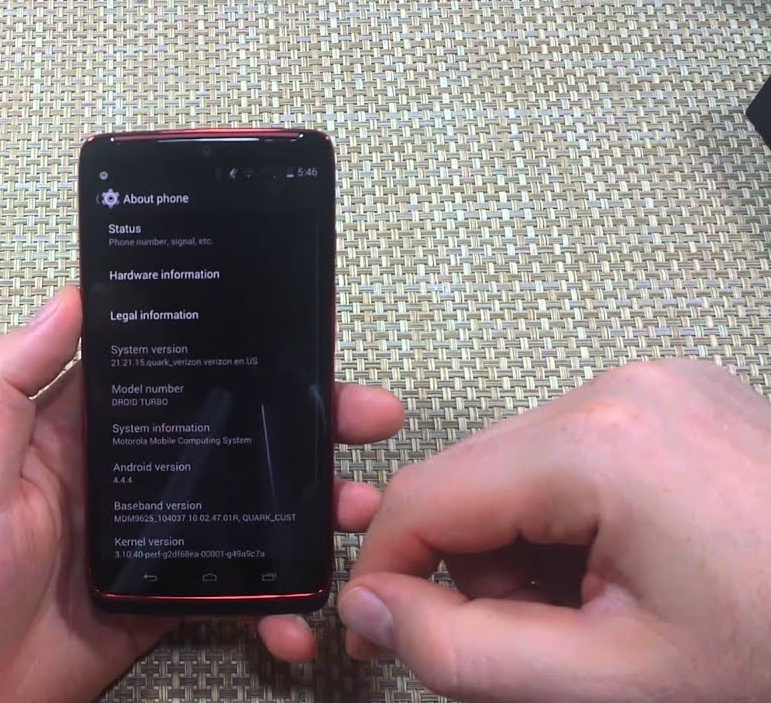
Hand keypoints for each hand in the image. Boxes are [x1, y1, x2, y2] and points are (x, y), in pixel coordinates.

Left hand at [0, 285, 405, 702]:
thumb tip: (64, 299)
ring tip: (356, 504)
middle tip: (361, 415)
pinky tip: (294, 618)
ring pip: (238, 508)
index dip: (228, 348)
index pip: (160, 370)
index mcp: (69, 432)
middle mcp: (112, 478)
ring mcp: (137, 541)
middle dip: (294, 423)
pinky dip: (266, 604)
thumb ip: (6, 384)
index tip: (294, 336)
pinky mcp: (150, 601)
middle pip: (220, 434)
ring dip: (299, 505)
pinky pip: (224, 591)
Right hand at [337, 359, 770, 701]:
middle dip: (477, 571)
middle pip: (474, 479)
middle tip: (533, 647)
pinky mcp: (686, 402)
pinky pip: (581, 456)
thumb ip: (465, 653)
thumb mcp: (612, 685)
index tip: (384, 635)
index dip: (387, 575)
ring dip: (527, 552)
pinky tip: (629, 578)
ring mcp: (662, 387)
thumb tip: (375, 610)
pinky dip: (575, 524)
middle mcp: (624, 389)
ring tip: (600, 619)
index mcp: (599, 442)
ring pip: (523, 470)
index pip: (425, 498)